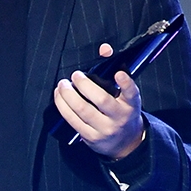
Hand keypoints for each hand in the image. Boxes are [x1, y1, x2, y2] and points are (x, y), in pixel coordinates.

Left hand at [53, 43, 144, 158]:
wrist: (125, 142)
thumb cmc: (122, 110)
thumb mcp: (125, 94)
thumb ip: (115, 70)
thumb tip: (104, 49)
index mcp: (131, 104)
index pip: (132, 93)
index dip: (126, 84)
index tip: (119, 74)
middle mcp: (120, 117)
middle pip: (101, 100)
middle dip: (85, 85)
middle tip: (75, 75)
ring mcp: (105, 129)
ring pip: (83, 110)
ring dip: (69, 95)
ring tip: (62, 84)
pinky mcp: (91, 138)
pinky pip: (73, 121)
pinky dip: (63, 107)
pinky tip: (59, 97)